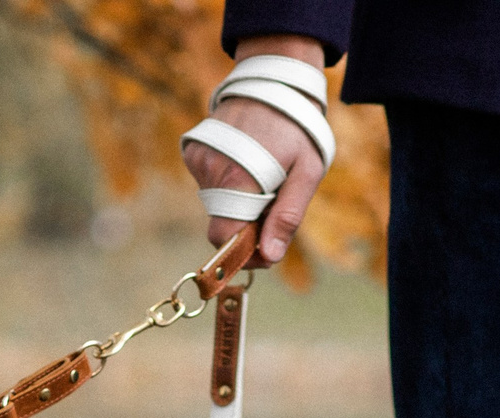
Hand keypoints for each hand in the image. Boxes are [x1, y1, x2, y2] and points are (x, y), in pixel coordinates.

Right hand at [181, 33, 327, 266]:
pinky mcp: (193, 150)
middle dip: (245, 228)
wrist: (274, 79)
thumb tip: (270, 256)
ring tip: (263, 175)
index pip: (225, 238)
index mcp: (239, 179)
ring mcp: (199, 159)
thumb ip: (288, 216)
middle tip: (273, 209)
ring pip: (215, 205)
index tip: (265, 250)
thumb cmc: (297, 127)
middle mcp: (211, 170)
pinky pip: (208, 183)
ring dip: (238, 203)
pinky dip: (226, 183)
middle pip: (220, 224)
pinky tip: (246, 161)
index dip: (244, 252)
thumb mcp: (306, 172)